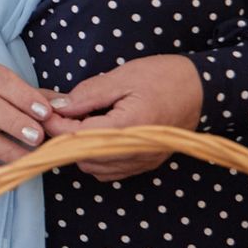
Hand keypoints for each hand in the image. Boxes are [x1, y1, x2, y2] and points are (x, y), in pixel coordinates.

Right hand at [0, 62, 58, 174]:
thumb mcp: (7, 88)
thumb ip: (37, 96)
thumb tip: (66, 105)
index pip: (0, 81)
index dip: (23, 96)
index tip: (45, 112)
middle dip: (14, 123)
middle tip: (38, 137)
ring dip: (7, 149)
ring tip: (29, 158)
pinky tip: (11, 173)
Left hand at [46, 54, 205, 179]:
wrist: (203, 90)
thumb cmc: (165, 78)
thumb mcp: (122, 77)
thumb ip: (87, 94)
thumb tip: (57, 106)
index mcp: (128, 128)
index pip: (77, 136)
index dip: (54, 124)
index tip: (43, 110)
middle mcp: (134, 152)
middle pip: (81, 157)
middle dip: (64, 136)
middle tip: (59, 112)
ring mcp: (141, 162)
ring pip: (93, 168)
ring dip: (79, 148)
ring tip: (79, 120)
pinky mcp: (145, 164)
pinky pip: (109, 171)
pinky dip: (95, 156)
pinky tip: (96, 133)